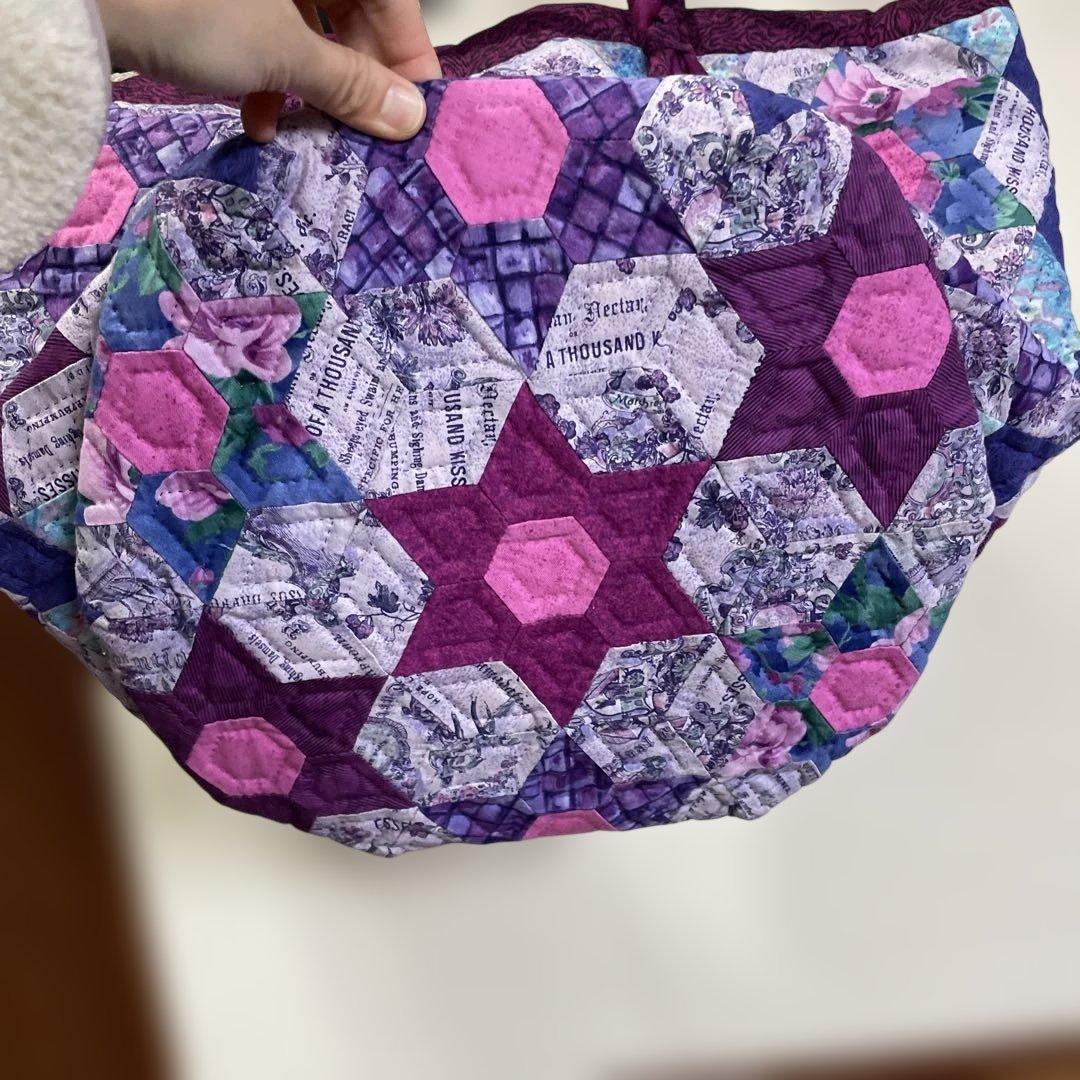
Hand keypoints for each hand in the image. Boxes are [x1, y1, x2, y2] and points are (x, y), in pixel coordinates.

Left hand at [99, 0, 440, 141]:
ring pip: (303, 28)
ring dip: (309, 88)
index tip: (411, 116)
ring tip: (305, 135)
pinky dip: (265, 77)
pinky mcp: (212, 1)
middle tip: (358, 136)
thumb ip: (351, 85)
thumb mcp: (284, 51)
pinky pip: (259, 31)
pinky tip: (257, 119)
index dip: (406, 58)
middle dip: (352, 80)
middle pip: (348, 13)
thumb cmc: (193, 6)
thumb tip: (410, 118)